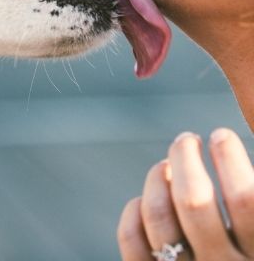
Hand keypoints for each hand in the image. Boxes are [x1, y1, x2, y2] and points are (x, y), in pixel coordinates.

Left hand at [118, 129, 253, 260]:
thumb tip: (233, 154)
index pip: (247, 199)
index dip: (230, 158)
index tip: (220, 133)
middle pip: (194, 200)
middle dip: (185, 157)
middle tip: (187, 138)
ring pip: (159, 214)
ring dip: (157, 177)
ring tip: (167, 164)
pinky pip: (133, 241)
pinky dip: (134, 210)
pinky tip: (145, 198)